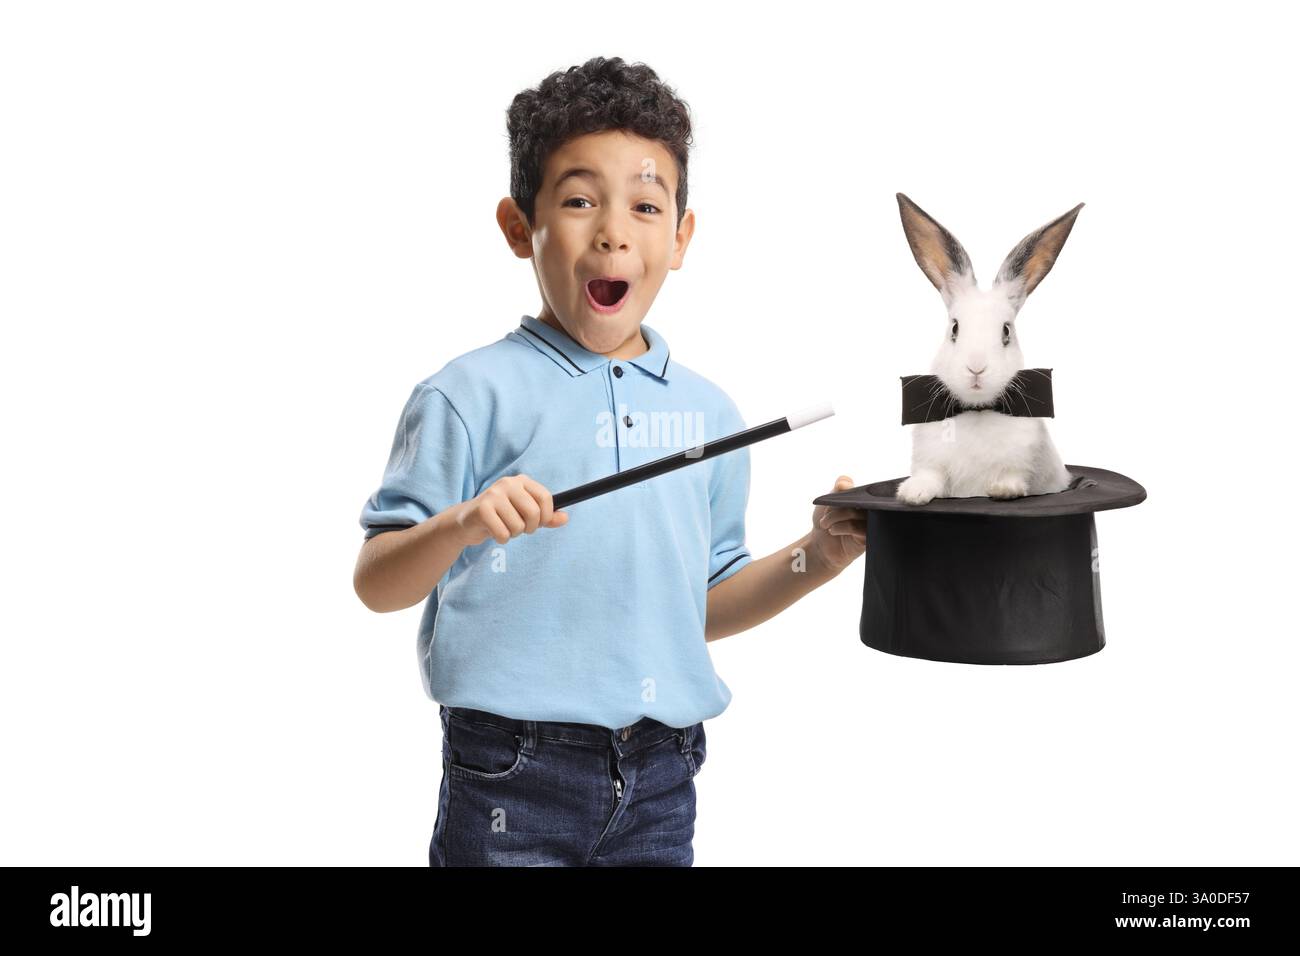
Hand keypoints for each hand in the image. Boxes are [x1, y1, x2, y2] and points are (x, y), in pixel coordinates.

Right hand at [453, 474, 567, 545]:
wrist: (469, 522)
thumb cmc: (502, 516)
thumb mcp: (526, 515)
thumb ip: (547, 517)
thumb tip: (565, 518)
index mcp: (522, 481)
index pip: (545, 498)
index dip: (547, 516)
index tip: (540, 523)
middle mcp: (508, 483)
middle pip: (533, 513)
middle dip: (529, 528)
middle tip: (519, 528)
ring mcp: (493, 494)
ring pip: (518, 526)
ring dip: (513, 534)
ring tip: (503, 527)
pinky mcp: (482, 508)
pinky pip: (503, 533)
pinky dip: (501, 538)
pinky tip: (493, 531)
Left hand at [810, 475, 867, 573]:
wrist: (820, 545)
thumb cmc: (827, 521)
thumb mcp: (829, 499)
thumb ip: (838, 487)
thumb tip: (845, 483)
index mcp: (864, 500)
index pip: (865, 490)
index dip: (850, 490)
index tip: (838, 491)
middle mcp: (870, 511)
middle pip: (860, 500)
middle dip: (839, 503)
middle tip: (826, 510)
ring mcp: (870, 525)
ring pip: (855, 513)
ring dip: (835, 516)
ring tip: (824, 523)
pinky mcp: (868, 539)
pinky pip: (857, 528)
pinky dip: (841, 527)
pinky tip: (832, 530)